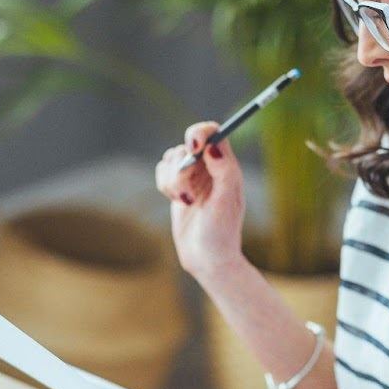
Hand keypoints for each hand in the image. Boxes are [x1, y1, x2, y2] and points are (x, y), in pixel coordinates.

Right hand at [153, 121, 246, 279]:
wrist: (207, 257)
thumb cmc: (222, 230)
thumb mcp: (227, 199)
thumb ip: (223, 169)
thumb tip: (212, 146)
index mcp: (226, 165)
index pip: (213, 132)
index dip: (200, 132)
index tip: (193, 146)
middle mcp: (209, 167)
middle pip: (187, 142)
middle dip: (182, 165)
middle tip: (186, 189)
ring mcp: (192, 176)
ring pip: (172, 158)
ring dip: (173, 179)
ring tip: (185, 201)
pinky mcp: (177, 187)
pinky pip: (162, 171)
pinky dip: (165, 185)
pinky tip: (178, 202)